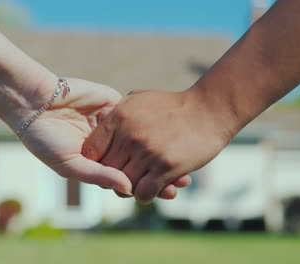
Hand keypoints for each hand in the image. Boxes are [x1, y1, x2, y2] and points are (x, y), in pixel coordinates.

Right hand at [19, 78, 133, 193]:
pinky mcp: (112, 104)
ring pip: (134, 136)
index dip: (126, 180)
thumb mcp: (70, 165)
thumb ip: (99, 176)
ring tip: (132, 148)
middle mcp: (105, 143)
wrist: (34, 101)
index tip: (131, 183)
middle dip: (134, 162)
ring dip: (136, 142)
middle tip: (136, 165)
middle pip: (131, 156)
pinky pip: (131, 115)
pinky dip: (132, 123)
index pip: (120, 174)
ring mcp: (110, 123)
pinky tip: (128, 130)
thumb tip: (129, 189)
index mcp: (94, 161)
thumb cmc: (46, 138)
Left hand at [82, 89, 236, 202]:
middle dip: (113, 177)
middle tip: (123, 178)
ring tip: (139, 184)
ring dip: (130, 189)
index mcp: (118, 118)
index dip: (96, 162)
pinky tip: (153, 189)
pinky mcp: (166, 167)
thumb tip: (99, 124)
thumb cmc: (173, 105)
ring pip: (124, 185)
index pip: (91, 150)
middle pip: (107, 170)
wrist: (209, 110)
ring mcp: (147, 152)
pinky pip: (143, 193)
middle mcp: (129, 136)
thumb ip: (116, 113)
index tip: (106, 164)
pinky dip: (145, 195)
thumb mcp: (138, 99)